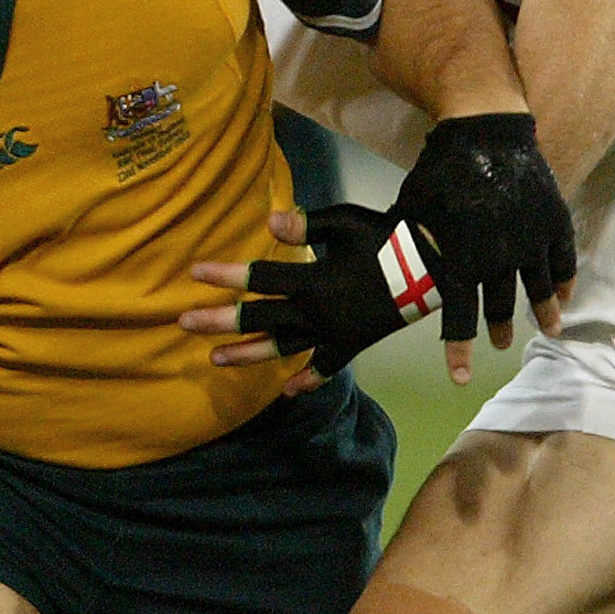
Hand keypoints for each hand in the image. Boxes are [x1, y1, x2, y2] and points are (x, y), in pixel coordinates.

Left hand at [184, 204, 439, 394]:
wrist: (431, 265)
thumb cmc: (384, 238)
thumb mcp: (343, 224)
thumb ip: (305, 225)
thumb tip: (270, 221)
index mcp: (312, 281)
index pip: (259, 278)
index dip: (226, 274)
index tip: (193, 272)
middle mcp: (316, 313)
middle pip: (259, 320)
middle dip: (219, 321)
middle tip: (183, 323)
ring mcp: (333, 334)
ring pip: (282, 349)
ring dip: (248, 355)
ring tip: (215, 359)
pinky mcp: (351, 345)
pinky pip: (326, 368)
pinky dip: (308, 380)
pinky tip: (288, 392)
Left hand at [392, 111, 572, 383]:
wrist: (482, 131)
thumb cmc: (439, 171)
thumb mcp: (414, 212)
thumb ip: (412, 248)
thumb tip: (390, 271)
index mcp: (462, 258)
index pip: (460, 315)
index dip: (458, 349)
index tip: (459, 378)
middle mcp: (499, 257)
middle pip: (502, 306)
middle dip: (498, 330)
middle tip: (499, 346)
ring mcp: (531, 239)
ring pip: (539, 289)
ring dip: (543, 313)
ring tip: (548, 330)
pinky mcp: (554, 220)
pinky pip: (564, 260)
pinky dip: (565, 280)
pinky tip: (567, 296)